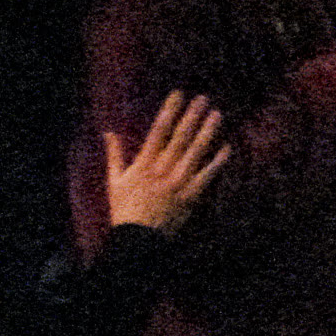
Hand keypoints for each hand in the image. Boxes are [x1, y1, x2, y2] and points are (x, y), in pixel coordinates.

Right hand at [106, 91, 228, 233]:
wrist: (138, 240)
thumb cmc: (124, 210)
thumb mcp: (114, 181)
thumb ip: (114, 155)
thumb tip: (109, 132)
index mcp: (144, 164)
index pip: (158, 131)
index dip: (169, 111)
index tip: (178, 95)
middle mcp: (162, 170)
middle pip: (180, 137)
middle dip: (192, 116)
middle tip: (203, 98)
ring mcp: (179, 183)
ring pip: (196, 152)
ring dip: (208, 131)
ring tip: (217, 114)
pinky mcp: (191, 196)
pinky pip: (207, 175)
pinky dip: (218, 161)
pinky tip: (227, 147)